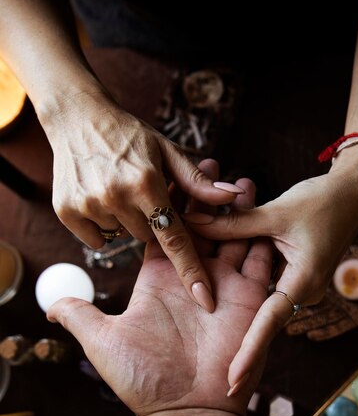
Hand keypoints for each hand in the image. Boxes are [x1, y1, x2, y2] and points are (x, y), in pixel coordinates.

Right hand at [44, 89, 243, 311]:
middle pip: (147, 237)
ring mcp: (88, 205)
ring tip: (118, 190)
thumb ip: (197, 182)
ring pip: (122, 237)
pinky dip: (102, 226)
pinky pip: (97, 239)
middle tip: (142, 195)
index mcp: (146, 183)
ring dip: (126, 222)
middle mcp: (116, 196)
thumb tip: (233, 197)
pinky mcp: (66, 212)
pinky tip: (99, 199)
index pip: (174, 236)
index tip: (204, 298)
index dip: (190, 269)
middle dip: (151, 222)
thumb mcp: (166, 151)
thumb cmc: (129, 135)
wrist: (76, 118)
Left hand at [47, 160, 272, 415]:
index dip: (166, 200)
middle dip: (206, 195)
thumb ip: (79, 315)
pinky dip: (260, 234)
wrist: (187, 412)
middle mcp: (192, 276)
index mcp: (158, 278)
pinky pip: (258, 259)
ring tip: (238, 179)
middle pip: (201, 224)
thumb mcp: (103, 342)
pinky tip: (261, 209)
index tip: (168, 169)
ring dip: (237, 209)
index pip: (163, 228)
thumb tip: (49, 304)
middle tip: (211, 162)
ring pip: (233, 235)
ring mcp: (222, 285)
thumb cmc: (143, 379)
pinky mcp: (249, 297)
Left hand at [183, 155, 357, 391]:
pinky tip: (217, 280)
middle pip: (259, 319)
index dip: (249, 353)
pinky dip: (242, 280)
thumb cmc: (324, 201)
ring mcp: (295, 285)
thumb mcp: (276, 212)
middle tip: (215, 381)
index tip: (232, 381)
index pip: (269, 322)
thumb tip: (191, 222)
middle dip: (237, 345)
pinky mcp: (290, 275)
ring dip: (234, 306)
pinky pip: (261, 282)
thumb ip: (234, 223)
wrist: (354, 192)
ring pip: (256, 299)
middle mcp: (300, 291)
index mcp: (303, 283)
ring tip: (203, 343)